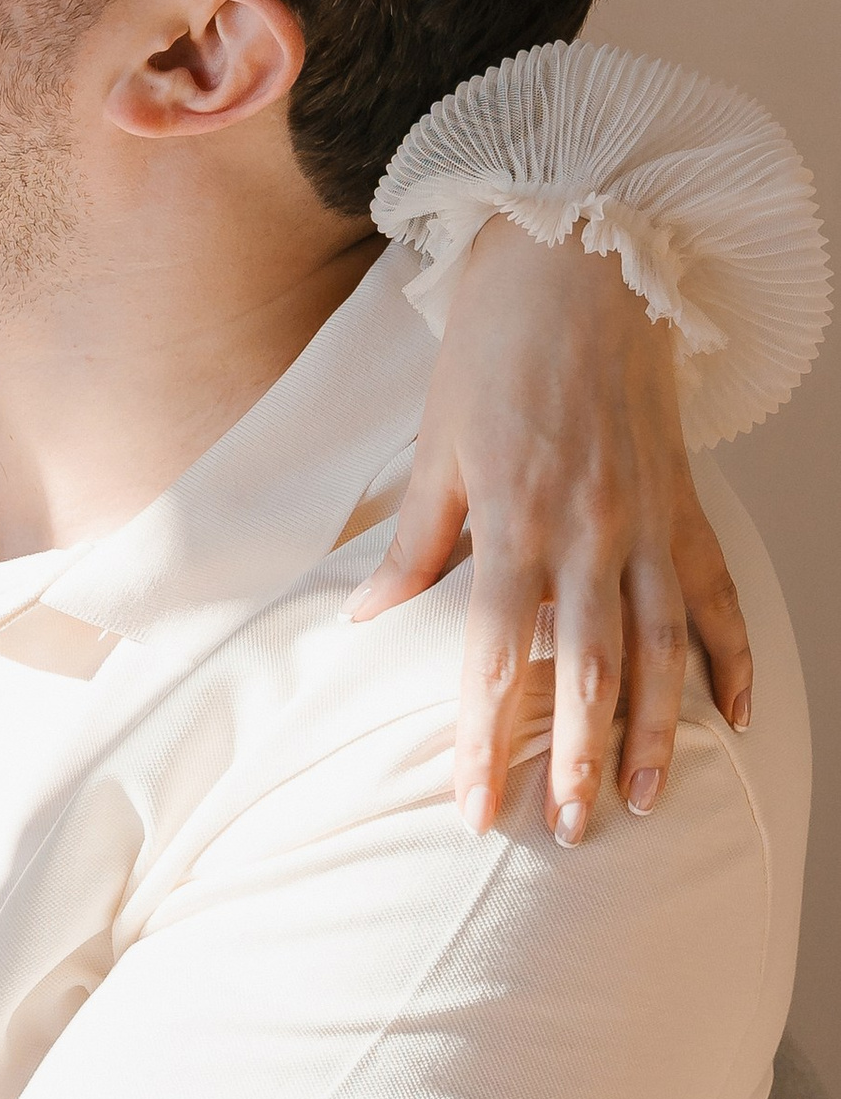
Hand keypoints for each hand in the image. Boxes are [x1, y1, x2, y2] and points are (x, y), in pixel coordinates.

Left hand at [351, 220, 750, 839]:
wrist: (579, 266)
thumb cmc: (493, 351)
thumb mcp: (435, 446)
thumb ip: (414, 545)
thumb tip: (365, 619)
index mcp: (513, 521)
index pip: (491, 658)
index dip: (481, 738)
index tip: (472, 807)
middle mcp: (588, 533)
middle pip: (585, 671)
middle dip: (574, 758)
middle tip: (568, 832)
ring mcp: (647, 522)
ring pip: (660, 649)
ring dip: (653, 731)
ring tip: (642, 801)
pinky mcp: (687, 505)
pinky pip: (716, 596)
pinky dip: (731, 659)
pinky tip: (734, 720)